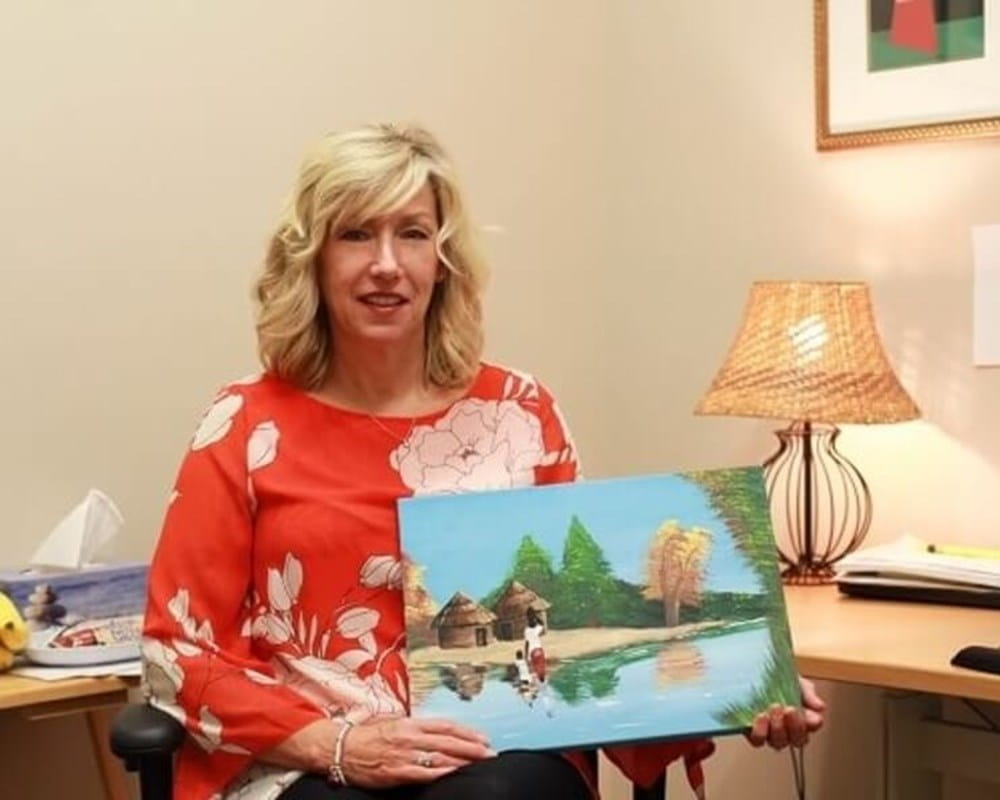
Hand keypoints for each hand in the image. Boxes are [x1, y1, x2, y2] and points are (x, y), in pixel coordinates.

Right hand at [342, 716, 494, 787]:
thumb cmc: (367, 736)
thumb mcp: (394, 723)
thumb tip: (436, 732)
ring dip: (462, 760)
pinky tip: (455, 773)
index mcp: (411, 723)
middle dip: (472, 747)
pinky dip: (441, 772)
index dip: (467, 732)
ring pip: (440, 756)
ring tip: (479, 763)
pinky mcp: (397, 772)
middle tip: (490, 752)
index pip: (446, 725)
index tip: (483, 738)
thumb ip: (416, 727)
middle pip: (448, 741)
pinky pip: (424, 773)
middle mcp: (410, 736)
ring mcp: (404, 755)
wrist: (341, 748)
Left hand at [746, 676, 825, 749]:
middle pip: (798, 740)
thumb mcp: (795, 680)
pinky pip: (758, 740)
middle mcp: (787, 730)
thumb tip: (820, 707)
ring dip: (778, 729)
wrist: (751, 672)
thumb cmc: (775, 677)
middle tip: (789, 709)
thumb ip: (808, 693)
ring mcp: (770, 733)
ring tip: (774, 709)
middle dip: (795, 726)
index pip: (812, 727)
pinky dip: (761, 731)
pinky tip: (761, 716)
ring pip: (779, 744)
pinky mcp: (753, 732)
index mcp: (802, 716)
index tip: (810, 714)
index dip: (812, 723)